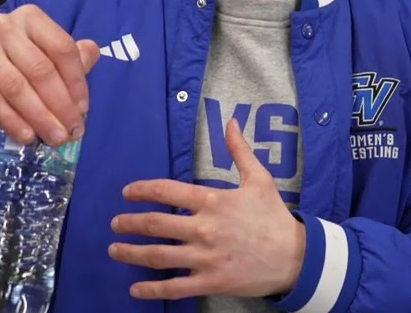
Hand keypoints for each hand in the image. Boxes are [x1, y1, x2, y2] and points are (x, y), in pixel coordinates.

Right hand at [0, 4, 99, 146]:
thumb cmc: (17, 63)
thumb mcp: (46, 55)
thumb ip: (72, 56)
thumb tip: (93, 52)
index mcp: (31, 17)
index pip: (61, 48)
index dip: (76, 81)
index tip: (83, 110)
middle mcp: (3, 25)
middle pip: (40, 69)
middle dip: (60, 105)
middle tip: (72, 132)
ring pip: (16, 86)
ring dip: (39, 117)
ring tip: (55, 138)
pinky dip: (12, 121)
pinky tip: (27, 136)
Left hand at [108, 118, 306, 299]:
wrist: (295, 256)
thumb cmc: (274, 216)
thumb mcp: (259, 179)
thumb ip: (239, 151)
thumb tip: (230, 122)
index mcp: (212, 200)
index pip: (166, 191)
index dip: (142, 190)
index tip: (127, 192)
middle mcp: (203, 228)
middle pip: (154, 224)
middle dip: (129, 223)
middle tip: (115, 224)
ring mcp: (205, 257)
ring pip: (158, 256)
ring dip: (131, 253)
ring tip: (115, 250)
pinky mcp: (210, 281)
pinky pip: (174, 287)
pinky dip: (151, 289)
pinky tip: (135, 288)